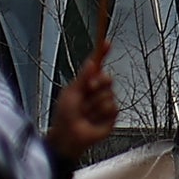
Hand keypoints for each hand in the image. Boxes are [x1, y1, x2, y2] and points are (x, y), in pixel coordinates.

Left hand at [49, 46, 120, 160]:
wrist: (69, 136)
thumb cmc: (65, 115)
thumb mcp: (71, 93)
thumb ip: (83, 78)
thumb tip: (91, 63)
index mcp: (86, 83)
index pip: (97, 65)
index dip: (102, 53)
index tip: (107, 42)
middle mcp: (97, 91)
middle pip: (107, 78)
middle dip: (98, 83)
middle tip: (88, 91)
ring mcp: (105, 104)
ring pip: (109, 94)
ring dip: (95, 104)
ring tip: (86, 113)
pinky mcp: (112, 117)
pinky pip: (113, 108)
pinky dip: (101, 114)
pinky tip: (93, 120)